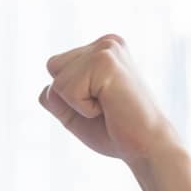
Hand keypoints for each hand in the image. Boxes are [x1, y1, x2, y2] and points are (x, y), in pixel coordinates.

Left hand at [38, 34, 181, 167]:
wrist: (146, 147)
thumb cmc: (115, 132)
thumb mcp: (76, 113)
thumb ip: (56, 99)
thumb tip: (44, 89)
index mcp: (102, 49)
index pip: (55, 67)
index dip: (68, 97)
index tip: (101, 105)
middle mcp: (106, 43)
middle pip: (53, 67)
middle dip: (68, 97)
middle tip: (104, 107)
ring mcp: (107, 49)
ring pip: (58, 81)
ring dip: (76, 104)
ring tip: (108, 106)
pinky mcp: (105, 61)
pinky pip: (66, 90)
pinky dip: (82, 108)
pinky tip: (110, 107)